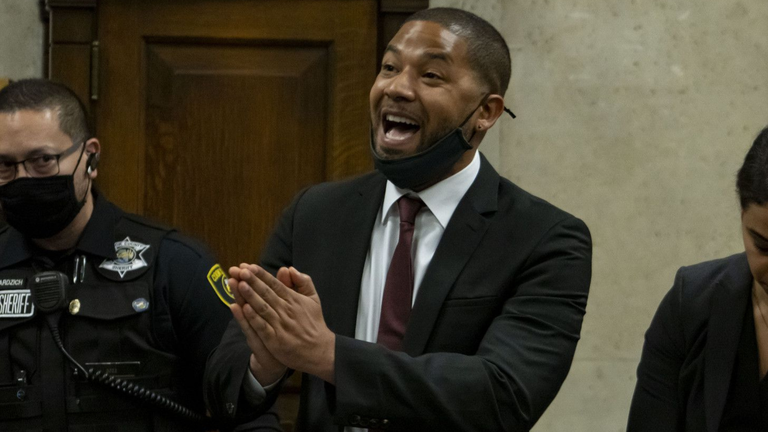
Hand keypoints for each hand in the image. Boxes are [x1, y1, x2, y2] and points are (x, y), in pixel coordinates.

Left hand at [235, 265, 335, 383]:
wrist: (318, 350)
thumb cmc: (314, 323)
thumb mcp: (313, 298)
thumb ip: (303, 282)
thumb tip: (289, 268)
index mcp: (294, 299)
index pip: (275, 284)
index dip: (262, 275)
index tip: (249, 266)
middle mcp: (286, 310)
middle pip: (266, 293)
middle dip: (253, 281)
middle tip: (240, 270)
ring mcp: (280, 325)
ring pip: (263, 308)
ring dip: (250, 296)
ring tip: (239, 284)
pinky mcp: (275, 340)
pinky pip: (262, 327)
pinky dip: (254, 318)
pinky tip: (244, 309)